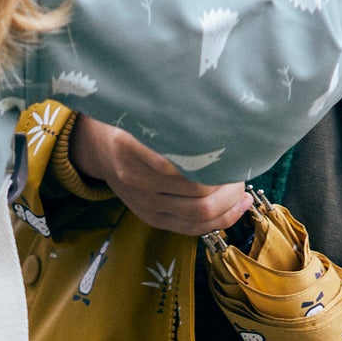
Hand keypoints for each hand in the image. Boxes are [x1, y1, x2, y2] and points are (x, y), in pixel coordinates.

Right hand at [68, 116, 250, 235]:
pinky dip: (221, 221)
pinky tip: (239, 206)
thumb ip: (170, 116)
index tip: (233, 149)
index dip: (215, 161)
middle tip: (241, 169)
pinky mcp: (151, 218)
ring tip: (243, 189)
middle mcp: (136, 179)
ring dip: (229, 204)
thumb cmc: (130, 124)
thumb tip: (218, 113)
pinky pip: (192, 229)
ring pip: (198, 215)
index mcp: (130, 148)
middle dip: (228, 185)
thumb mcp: (142, 111)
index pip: (181, 163)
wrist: (98, 150)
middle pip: (195, 192)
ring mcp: (143, 203)